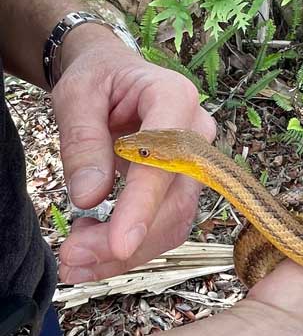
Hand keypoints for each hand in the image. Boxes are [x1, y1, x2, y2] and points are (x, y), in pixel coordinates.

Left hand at [54, 27, 215, 283]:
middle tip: (72, 259)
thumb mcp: (76, 96)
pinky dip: (132, 247)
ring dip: (128, 251)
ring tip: (76, 258)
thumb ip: (83, 142)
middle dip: (128, 240)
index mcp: (175, 97)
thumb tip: (89, 197)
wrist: (112, 76)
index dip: (143, 204)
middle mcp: (197, 133)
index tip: (119, 243)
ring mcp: (197, 163)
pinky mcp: (183, 185)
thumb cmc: (98, 78)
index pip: (166, 159)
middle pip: (175, 201)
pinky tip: (95, 252)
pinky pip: (167, 225)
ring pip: (175, 222)